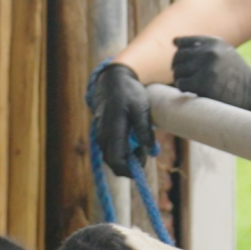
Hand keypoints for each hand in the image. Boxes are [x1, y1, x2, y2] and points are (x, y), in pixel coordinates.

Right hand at [87, 62, 155, 176]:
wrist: (113, 79)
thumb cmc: (129, 93)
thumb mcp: (142, 109)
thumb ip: (144, 131)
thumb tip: (150, 152)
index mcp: (113, 129)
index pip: (116, 160)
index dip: (128, 170)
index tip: (142, 168)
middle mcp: (102, 133)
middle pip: (111, 161)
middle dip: (127, 165)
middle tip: (144, 155)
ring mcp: (99, 132)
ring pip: (109, 155)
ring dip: (124, 158)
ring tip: (139, 146)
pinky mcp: (100, 130)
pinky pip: (108, 148)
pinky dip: (119, 150)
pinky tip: (131, 141)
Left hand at [172, 36, 250, 115]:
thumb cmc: (235, 73)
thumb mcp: (224, 52)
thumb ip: (202, 46)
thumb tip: (174, 41)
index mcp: (213, 42)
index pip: (182, 43)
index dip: (180, 54)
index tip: (185, 63)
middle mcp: (209, 52)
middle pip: (178, 57)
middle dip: (178, 67)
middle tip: (185, 76)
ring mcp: (207, 68)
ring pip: (178, 71)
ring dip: (181, 78)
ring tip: (191, 83)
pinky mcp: (204, 84)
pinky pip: (182, 84)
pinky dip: (184, 88)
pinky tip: (192, 90)